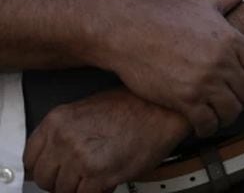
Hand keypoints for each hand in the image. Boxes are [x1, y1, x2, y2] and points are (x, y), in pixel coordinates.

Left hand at [24, 88, 188, 192]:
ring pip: (64, 191)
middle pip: (44, 178)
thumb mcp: (88, 108)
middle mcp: (65, 139)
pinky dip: (96, 192)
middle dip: (60, 181)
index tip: (52, 172)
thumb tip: (52, 154)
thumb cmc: (135, 106)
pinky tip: (107, 180)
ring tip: (96, 176)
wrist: (164, 111)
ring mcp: (81, 158)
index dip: (43, 168)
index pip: (31, 159)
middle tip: (76, 177)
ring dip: (79, 188)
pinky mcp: (100, 175)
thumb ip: (64, 131)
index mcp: (58, 121)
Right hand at [91, 0, 243, 136]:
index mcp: (231, 39)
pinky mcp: (181, 100)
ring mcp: (202, 82)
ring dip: (228, 115)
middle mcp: (221, 62)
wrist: (124, 30)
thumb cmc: (164, 15)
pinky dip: (208, 127)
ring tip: (220, 111)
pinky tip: (202, 121)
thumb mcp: (205, 1)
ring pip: (231, 111)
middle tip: (235, 99)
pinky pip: (207, 124)